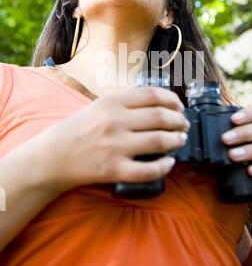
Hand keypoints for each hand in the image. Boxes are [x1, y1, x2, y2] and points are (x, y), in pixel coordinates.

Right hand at [47, 86, 188, 192]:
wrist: (53, 157)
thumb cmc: (79, 129)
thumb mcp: (100, 106)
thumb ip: (127, 102)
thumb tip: (161, 104)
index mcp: (112, 102)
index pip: (153, 95)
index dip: (173, 100)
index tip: (179, 106)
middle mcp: (115, 122)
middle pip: (161, 117)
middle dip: (179, 120)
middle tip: (184, 124)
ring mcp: (115, 147)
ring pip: (160, 141)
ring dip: (177, 140)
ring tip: (181, 139)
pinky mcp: (114, 170)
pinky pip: (148, 170)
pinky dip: (165, 166)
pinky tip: (170, 162)